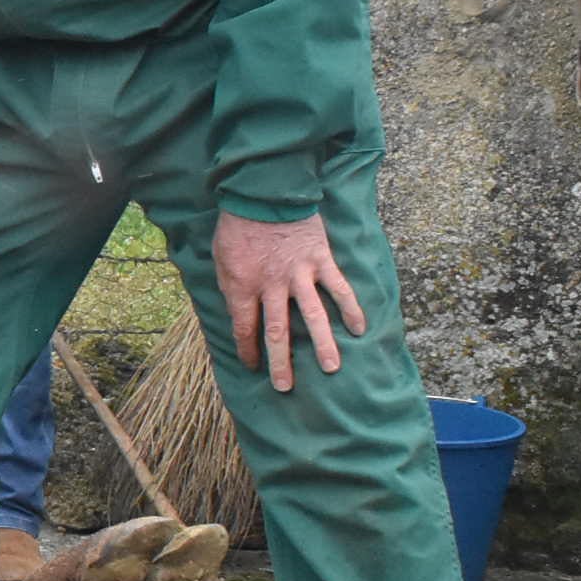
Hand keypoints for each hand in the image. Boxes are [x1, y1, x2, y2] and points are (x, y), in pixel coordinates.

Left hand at [212, 210, 366, 391]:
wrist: (263, 193)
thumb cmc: (237, 228)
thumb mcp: (221, 260)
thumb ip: (231, 290)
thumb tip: (237, 316)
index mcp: (243, 287)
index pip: (245, 329)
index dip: (248, 350)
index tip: (252, 366)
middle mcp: (272, 286)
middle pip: (278, 332)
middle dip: (282, 362)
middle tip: (286, 387)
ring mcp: (300, 274)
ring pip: (314, 316)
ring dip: (323, 344)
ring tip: (331, 368)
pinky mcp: (321, 260)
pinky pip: (339, 288)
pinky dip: (351, 308)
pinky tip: (360, 329)